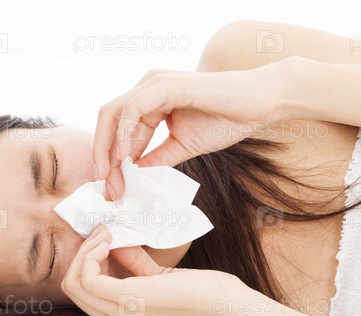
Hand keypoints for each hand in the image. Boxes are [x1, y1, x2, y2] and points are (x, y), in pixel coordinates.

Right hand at [61, 225, 245, 315]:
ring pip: (76, 283)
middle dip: (83, 254)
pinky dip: (93, 254)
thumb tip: (114, 242)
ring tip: (107, 235)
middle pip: (73, 289)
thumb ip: (134, 264)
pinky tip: (111, 240)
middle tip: (103, 233)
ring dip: (87, 251)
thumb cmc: (201, 292)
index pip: (83, 295)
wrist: (227, 307)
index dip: (87, 263)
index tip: (105, 240)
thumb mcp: (159, 277)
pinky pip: (89, 278)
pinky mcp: (130, 302)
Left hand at [93, 62, 286, 200]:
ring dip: (109, 148)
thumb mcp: (182, 146)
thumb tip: (131, 176)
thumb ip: (156, 159)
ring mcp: (156, 83)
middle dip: (102, 154)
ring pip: (114, 113)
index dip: (109, 158)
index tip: (111, 187)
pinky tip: (128, 158)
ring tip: (114, 177)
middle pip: (108, 118)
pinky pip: (134, 109)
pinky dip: (126, 135)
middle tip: (105, 186)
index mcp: (150, 99)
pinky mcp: (167, 85)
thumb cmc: (226, 119)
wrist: (259, 104)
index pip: (116, 127)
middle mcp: (148, 86)